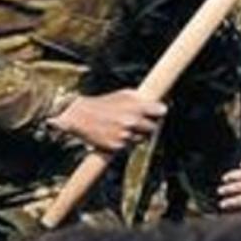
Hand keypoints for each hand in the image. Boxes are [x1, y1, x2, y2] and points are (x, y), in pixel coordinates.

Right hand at [47, 88, 166, 153]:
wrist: (79, 116)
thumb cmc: (103, 103)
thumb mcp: (124, 94)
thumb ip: (141, 99)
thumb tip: (157, 102)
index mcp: (137, 107)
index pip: (161, 111)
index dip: (160, 112)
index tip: (158, 112)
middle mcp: (133, 121)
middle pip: (154, 127)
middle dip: (149, 125)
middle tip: (141, 122)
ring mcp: (125, 135)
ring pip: (142, 138)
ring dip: (138, 135)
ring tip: (126, 127)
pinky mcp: (117, 146)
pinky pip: (129, 145)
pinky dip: (126, 141)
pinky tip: (116, 133)